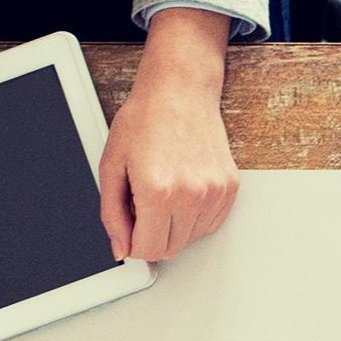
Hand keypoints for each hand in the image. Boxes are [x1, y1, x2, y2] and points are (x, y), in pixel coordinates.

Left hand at [98, 7, 240, 261]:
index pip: (147, 250)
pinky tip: (182, 190)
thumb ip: (112, 214)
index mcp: (157, 191)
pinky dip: (193, 217)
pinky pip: (209, 224)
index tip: (130, 230)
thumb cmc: (145, 119)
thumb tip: (121, 249)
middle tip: (143, 205)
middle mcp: (190, 195)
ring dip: (173, 227)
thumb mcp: (111, 166)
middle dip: (152, 236)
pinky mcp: (228, 187)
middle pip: (170, 249)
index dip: (133, 245)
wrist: (180, 90)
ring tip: (163, 192)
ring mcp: (214, 192)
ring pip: (190, 239)